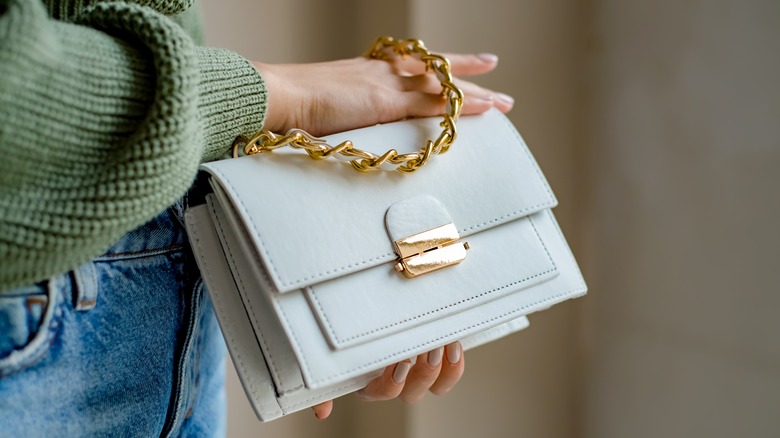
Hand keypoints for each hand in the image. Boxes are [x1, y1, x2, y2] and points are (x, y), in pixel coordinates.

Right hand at [253, 53, 512, 136]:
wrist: (273, 97)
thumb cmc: (282, 108)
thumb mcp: (312, 111)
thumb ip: (331, 118)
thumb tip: (329, 136)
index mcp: (360, 71)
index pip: (406, 63)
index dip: (429, 63)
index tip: (446, 63)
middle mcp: (378, 71)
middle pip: (431, 67)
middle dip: (463, 70)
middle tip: (491, 67)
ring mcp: (385, 83)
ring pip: (442, 86)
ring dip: (476, 93)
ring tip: (504, 101)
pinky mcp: (387, 101)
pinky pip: (435, 103)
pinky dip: (464, 105)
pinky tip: (487, 108)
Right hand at [311, 342, 464, 419]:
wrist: (381, 302)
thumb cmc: (357, 328)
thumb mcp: (338, 353)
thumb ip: (327, 385)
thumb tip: (322, 413)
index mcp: (370, 381)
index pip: (381, 393)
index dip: (392, 383)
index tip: (399, 361)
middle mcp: (396, 381)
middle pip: (412, 393)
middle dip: (422, 373)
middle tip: (427, 349)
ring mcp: (419, 373)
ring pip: (435, 387)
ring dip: (442, 369)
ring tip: (444, 344)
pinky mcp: (438, 359)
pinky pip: (450, 374)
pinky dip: (455, 364)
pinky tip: (454, 343)